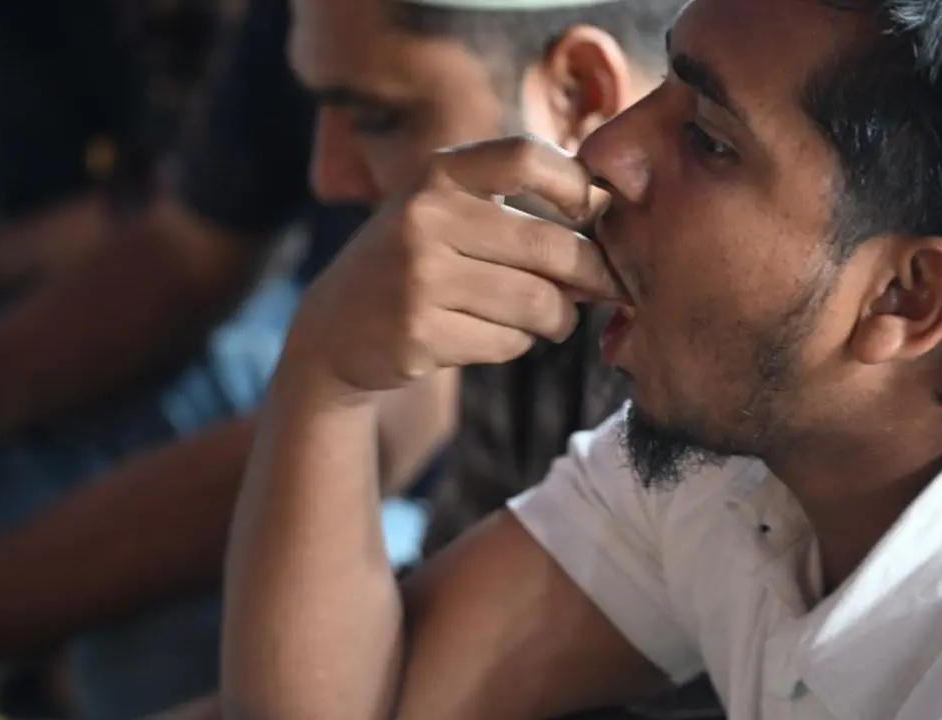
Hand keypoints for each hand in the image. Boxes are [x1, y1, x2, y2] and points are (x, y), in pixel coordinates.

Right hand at [289, 135, 621, 399]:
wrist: (333, 330)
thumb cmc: (413, 265)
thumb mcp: (444, 213)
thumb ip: (514, 212)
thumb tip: (608, 239)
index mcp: (438, 174)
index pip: (527, 156)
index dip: (577, 185)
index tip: (591, 213)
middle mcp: (425, 217)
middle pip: (550, 245)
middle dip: (593, 274)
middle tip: (604, 288)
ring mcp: (418, 277)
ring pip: (537, 302)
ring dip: (559, 317)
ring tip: (553, 318)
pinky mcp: (418, 333)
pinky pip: (508, 342)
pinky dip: (518, 344)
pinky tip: (495, 336)